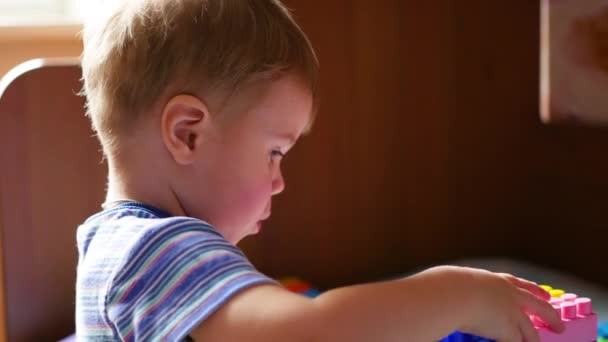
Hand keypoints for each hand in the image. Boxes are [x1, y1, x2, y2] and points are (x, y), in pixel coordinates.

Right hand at [428, 266, 564, 341]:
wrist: (453, 293)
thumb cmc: (449, 286)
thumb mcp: (462, 281)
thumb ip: (467, 287)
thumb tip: (454, 292)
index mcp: (498, 281)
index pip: (522, 285)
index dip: (536, 290)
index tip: (546, 295)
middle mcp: (510, 296)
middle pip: (540, 307)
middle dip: (551, 317)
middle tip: (559, 326)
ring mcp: (512, 313)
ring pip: (530, 331)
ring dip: (534, 340)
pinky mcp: (509, 330)